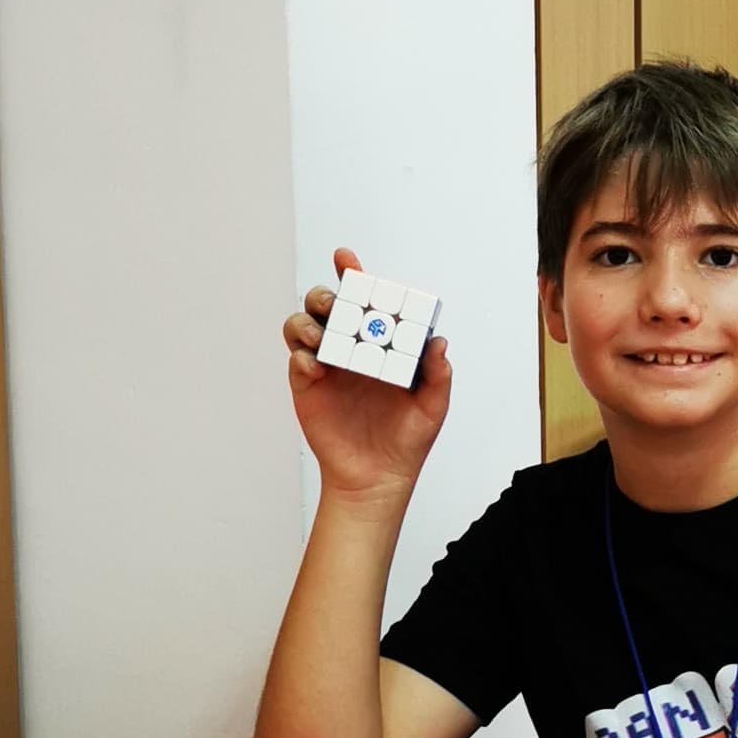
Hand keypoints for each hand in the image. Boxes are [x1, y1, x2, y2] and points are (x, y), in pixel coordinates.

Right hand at [284, 244, 450, 504]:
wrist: (377, 478)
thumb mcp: (433, 406)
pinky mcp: (307, 386)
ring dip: (308, 322)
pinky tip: (317, 366)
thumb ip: (438, 374)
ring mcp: (326, 365)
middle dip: (325, 295)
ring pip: (303, 326)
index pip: (365, 302)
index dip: (354, 275)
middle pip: (327, 305)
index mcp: (379, 343)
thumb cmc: (407, 440)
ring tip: (321, 336)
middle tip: (334, 302)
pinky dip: (302, 356)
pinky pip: (298, 361)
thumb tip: (439, 342)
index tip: (346, 259)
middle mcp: (350, 347)